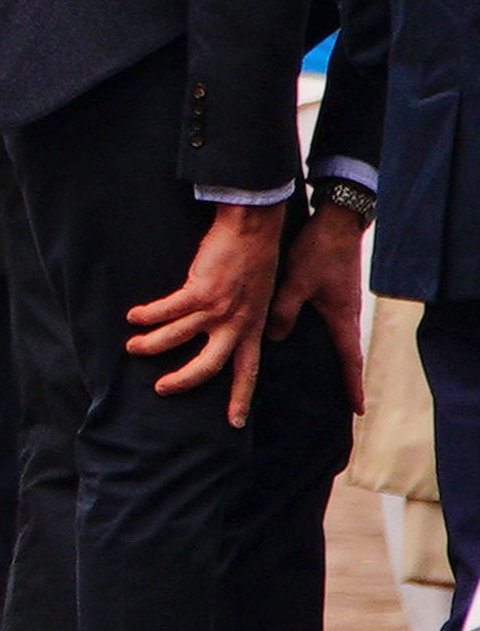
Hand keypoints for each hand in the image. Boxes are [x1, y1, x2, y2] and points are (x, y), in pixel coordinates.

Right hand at [127, 201, 283, 425]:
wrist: (254, 230)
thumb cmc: (258, 259)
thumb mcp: (263, 297)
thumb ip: (251, 319)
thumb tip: (246, 335)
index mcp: (253, 328)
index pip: (248, 371)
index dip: (240, 398)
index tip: (235, 422)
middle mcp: (236, 324)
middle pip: (207, 366)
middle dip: (182, 381)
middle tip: (161, 388)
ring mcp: (217, 309)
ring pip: (177, 337)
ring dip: (151, 345)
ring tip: (133, 348)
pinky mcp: (199, 291)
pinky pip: (165, 311)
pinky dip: (146, 315)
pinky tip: (133, 316)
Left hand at [269, 201, 368, 415]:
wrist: (335, 220)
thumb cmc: (318, 250)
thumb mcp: (296, 282)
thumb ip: (284, 310)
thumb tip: (274, 339)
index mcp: (341, 318)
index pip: (349, 360)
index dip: (352, 384)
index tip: (357, 409)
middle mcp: (344, 314)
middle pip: (345, 353)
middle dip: (345, 378)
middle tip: (345, 402)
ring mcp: (340, 303)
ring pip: (336, 338)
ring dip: (335, 357)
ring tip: (327, 377)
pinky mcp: (333, 292)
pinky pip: (329, 322)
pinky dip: (324, 336)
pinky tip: (308, 338)